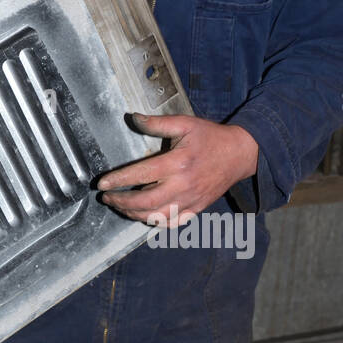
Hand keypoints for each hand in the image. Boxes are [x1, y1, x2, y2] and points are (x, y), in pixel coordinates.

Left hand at [97, 114, 258, 225]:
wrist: (239, 154)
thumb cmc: (210, 137)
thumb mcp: (185, 123)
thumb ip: (157, 123)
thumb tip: (133, 118)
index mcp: (178, 163)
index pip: (141, 175)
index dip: (118, 180)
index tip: (102, 184)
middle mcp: (183, 185)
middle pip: (145, 202)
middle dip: (122, 202)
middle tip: (107, 198)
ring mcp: (191, 200)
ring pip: (157, 217)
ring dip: (134, 215)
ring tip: (121, 207)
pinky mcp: (197, 208)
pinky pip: (173, 223)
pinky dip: (155, 223)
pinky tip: (144, 217)